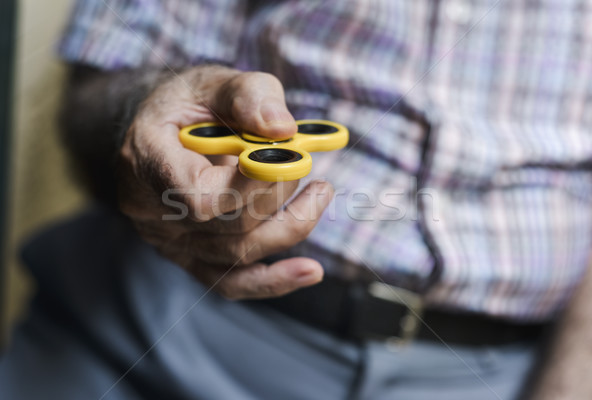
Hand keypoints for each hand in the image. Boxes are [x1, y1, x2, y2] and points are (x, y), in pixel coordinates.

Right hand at [117, 66, 332, 298]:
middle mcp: (148, 208)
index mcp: (147, 156)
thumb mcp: (216, 81)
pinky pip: (229, 283)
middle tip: (306, 165)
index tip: (288, 159)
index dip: (250, 186)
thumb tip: (284, 130)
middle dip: (280, 196)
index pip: (197, 194)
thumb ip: (249, 97)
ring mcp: (167, 239)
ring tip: (319, 194)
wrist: (167, 130)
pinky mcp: (188, 256)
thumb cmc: (192, 103)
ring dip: (289, 227)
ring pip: (235, 255)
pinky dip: (273, 281)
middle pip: (225, 226)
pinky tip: (310, 272)